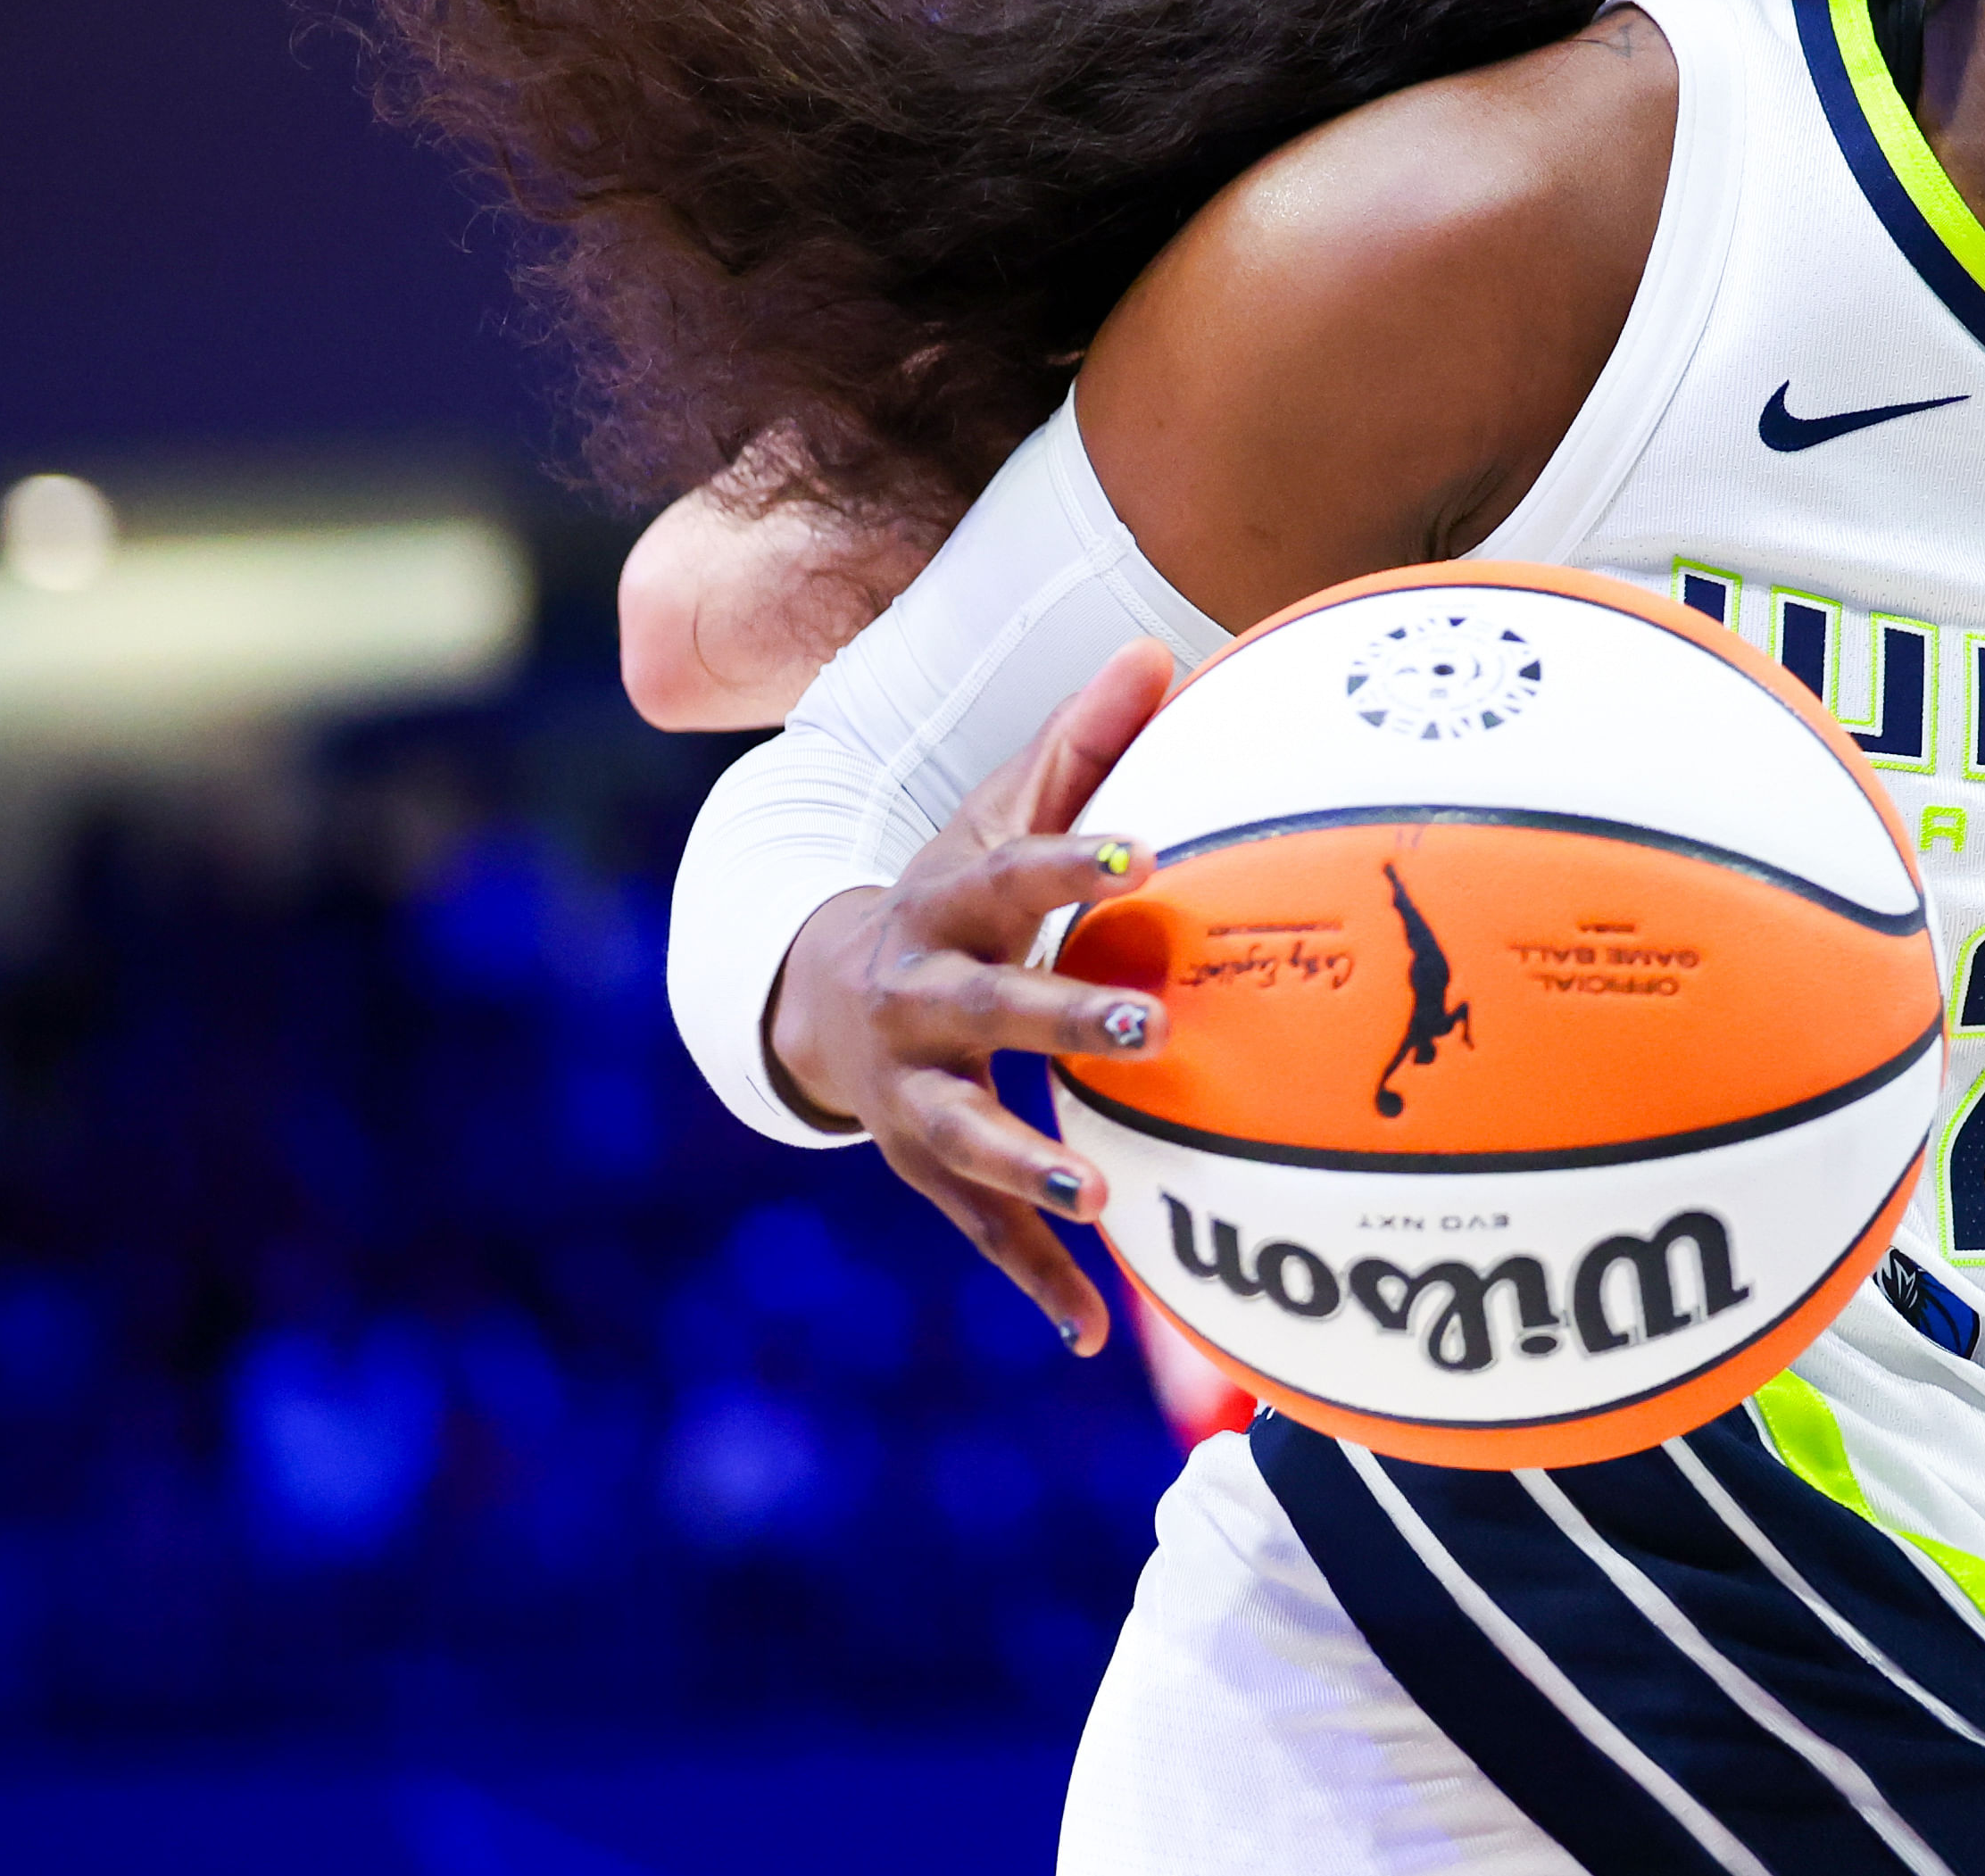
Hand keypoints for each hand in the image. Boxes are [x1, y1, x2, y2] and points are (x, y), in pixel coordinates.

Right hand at [764, 639, 1178, 1351]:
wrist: (828, 992)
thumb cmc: (953, 896)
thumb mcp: (996, 820)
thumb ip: (1078, 747)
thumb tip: (1157, 650)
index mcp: (939, 910)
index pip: (1005, 878)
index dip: (1068, 864)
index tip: (1145, 852)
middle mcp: (914, 1004)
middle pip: (984, 1011)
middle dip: (1059, 1020)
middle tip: (1153, 1026)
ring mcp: (912, 1097)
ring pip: (964, 1136)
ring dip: (1026, 1163)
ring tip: (1098, 1192)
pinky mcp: (929, 1169)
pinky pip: (981, 1232)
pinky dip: (1037, 1282)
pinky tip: (1097, 1334)